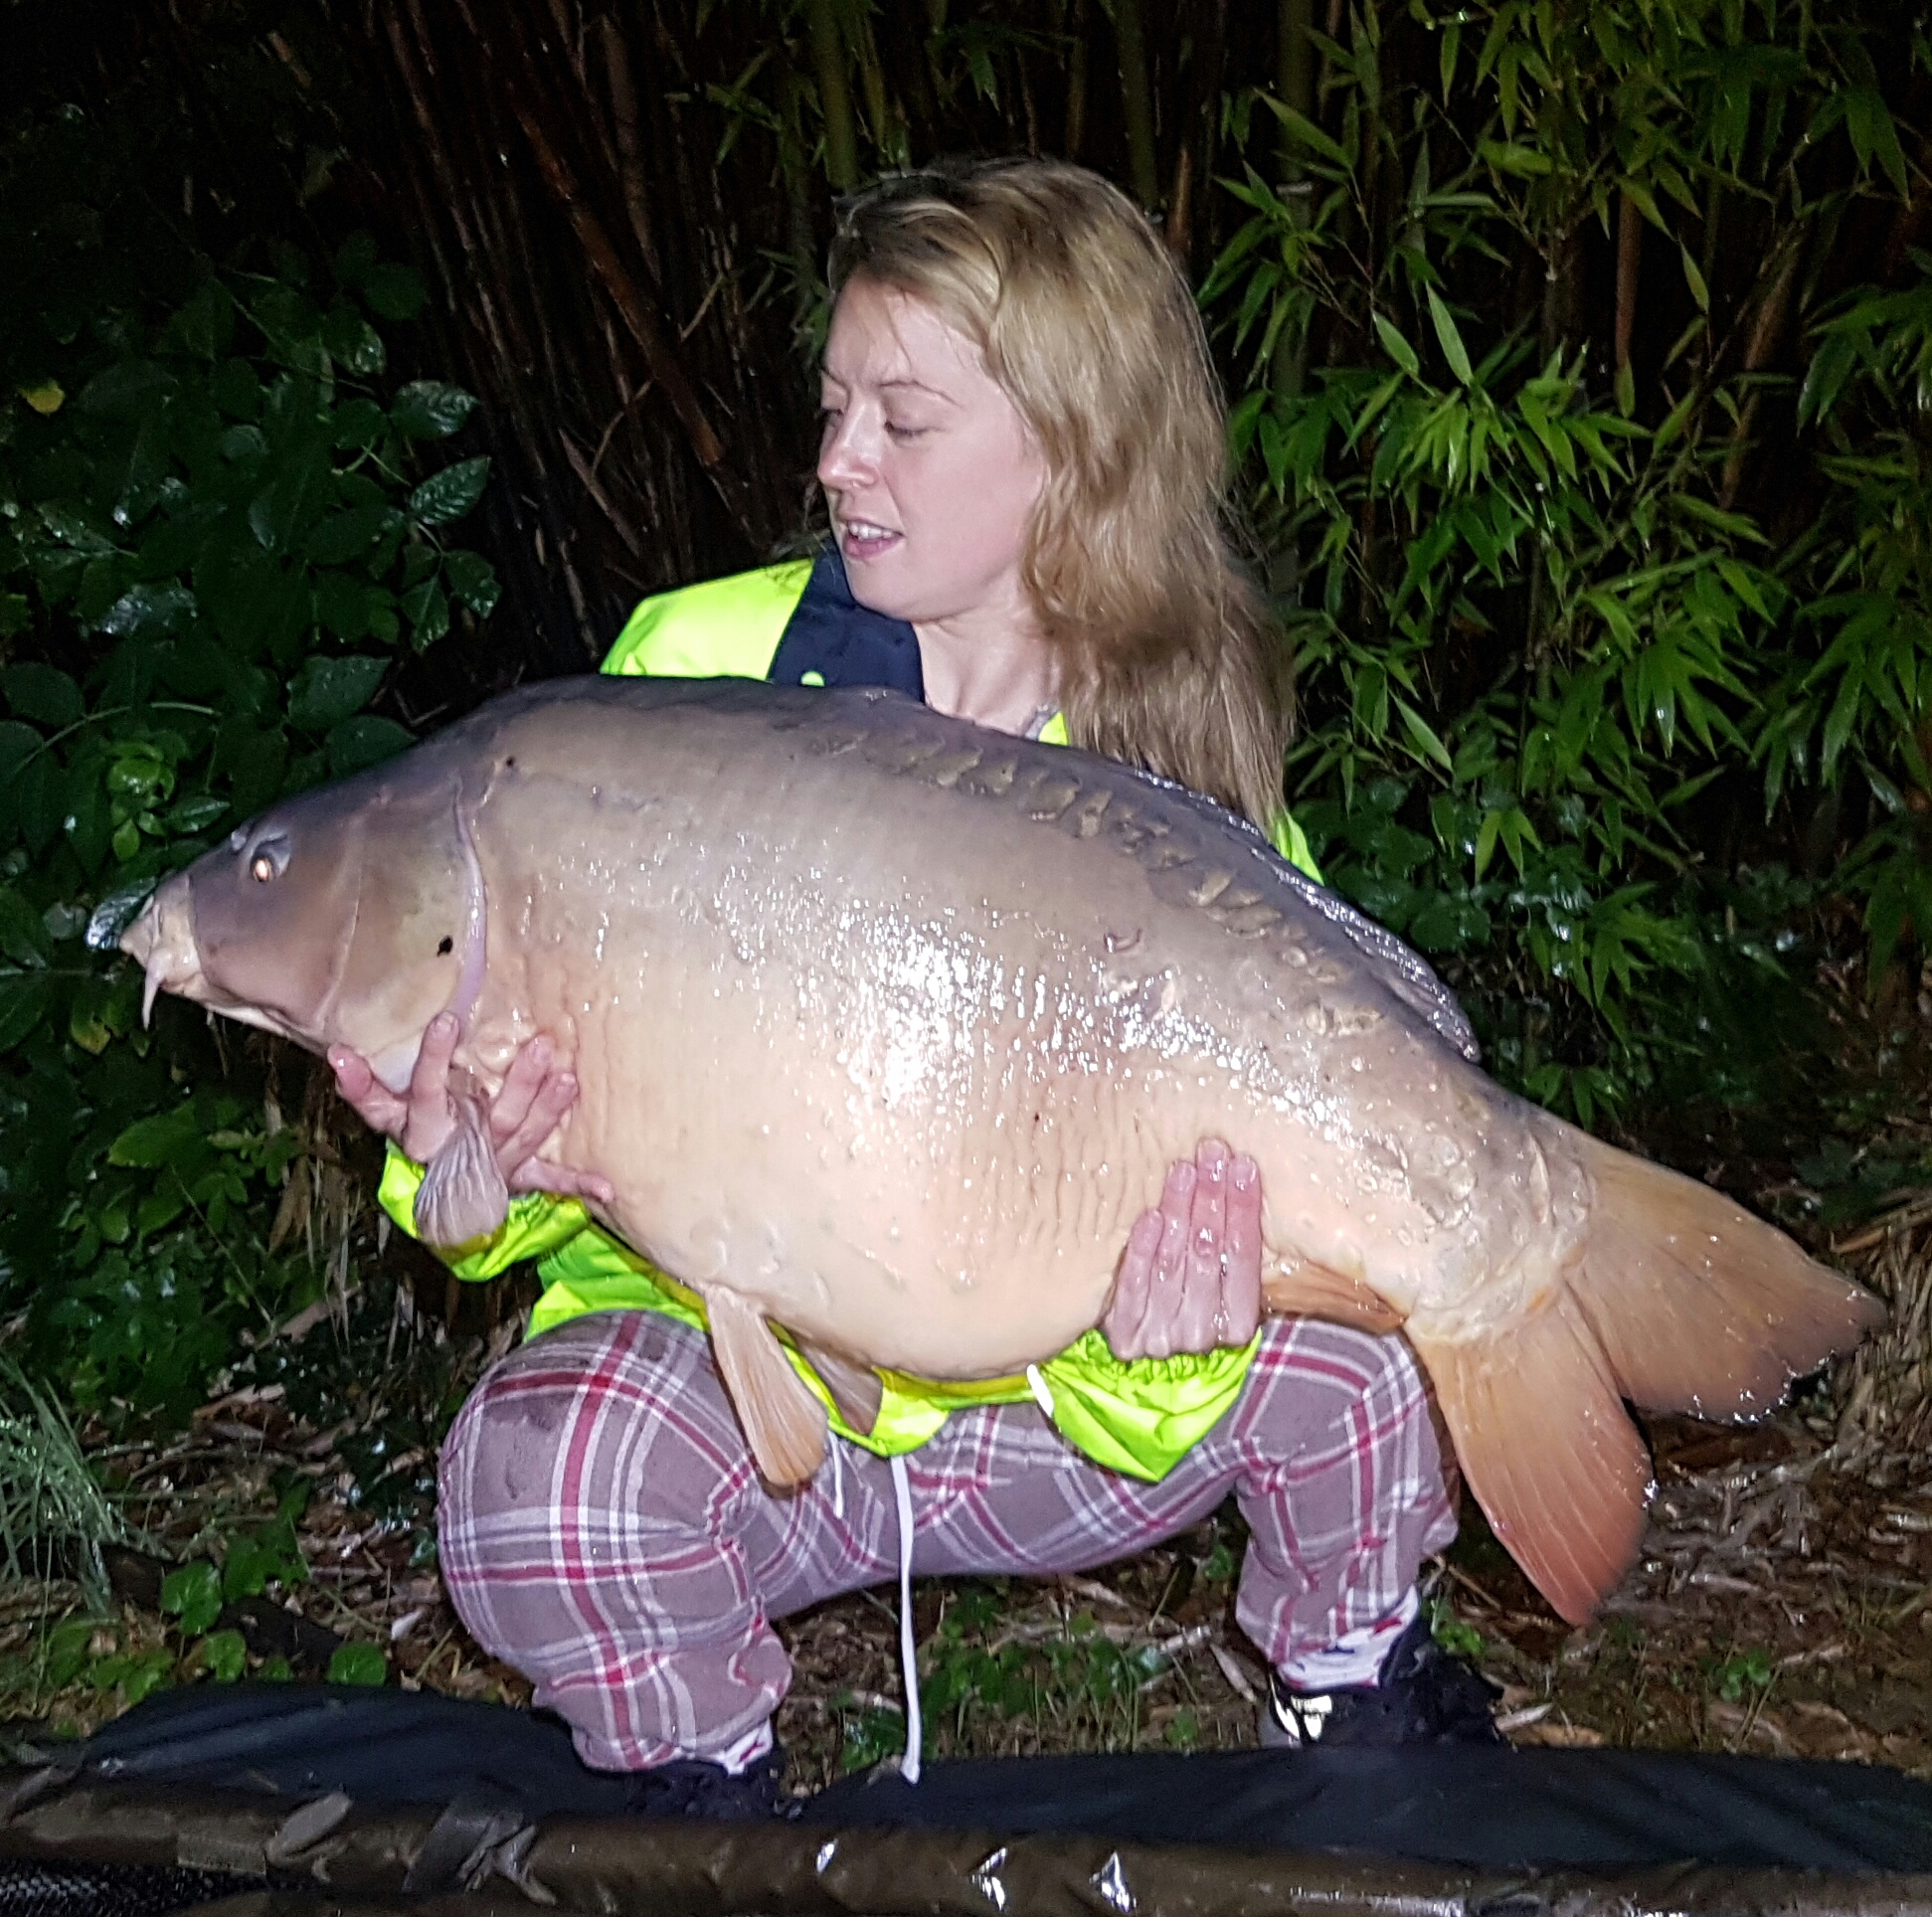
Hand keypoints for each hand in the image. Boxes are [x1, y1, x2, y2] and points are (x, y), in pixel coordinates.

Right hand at [328, 1014, 613, 1205]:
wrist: (432, 1200)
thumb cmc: (414, 1132)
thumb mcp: (384, 1110)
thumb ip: (363, 1084)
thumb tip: (336, 1052)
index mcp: (420, 1128)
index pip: (424, 1091)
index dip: (432, 1059)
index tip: (444, 1020)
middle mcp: (458, 1149)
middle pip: (490, 1117)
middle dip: (518, 1085)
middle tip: (542, 1047)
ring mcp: (490, 1165)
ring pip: (522, 1137)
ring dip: (547, 1111)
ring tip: (569, 1079)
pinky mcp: (516, 1179)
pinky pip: (549, 1182)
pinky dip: (578, 1184)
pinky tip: (608, 1189)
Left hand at [1103, 1139, 1261, 1359]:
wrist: (1132, 1334)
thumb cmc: (1183, 1288)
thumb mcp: (1215, 1273)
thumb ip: (1227, 1242)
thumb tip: (1238, 1171)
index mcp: (1237, 1324)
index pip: (1244, 1260)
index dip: (1244, 1210)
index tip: (1243, 1165)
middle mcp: (1203, 1334)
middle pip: (1208, 1256)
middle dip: (1212, 1199)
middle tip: (1211, 1155)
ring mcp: (1164, 1338)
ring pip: (1173, 1264)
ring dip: (1179, 1211)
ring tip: (1183, 1171)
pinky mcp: (1127, 1337)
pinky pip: (1135, 1286)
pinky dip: (1144, 1249)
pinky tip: (1151, 1216)